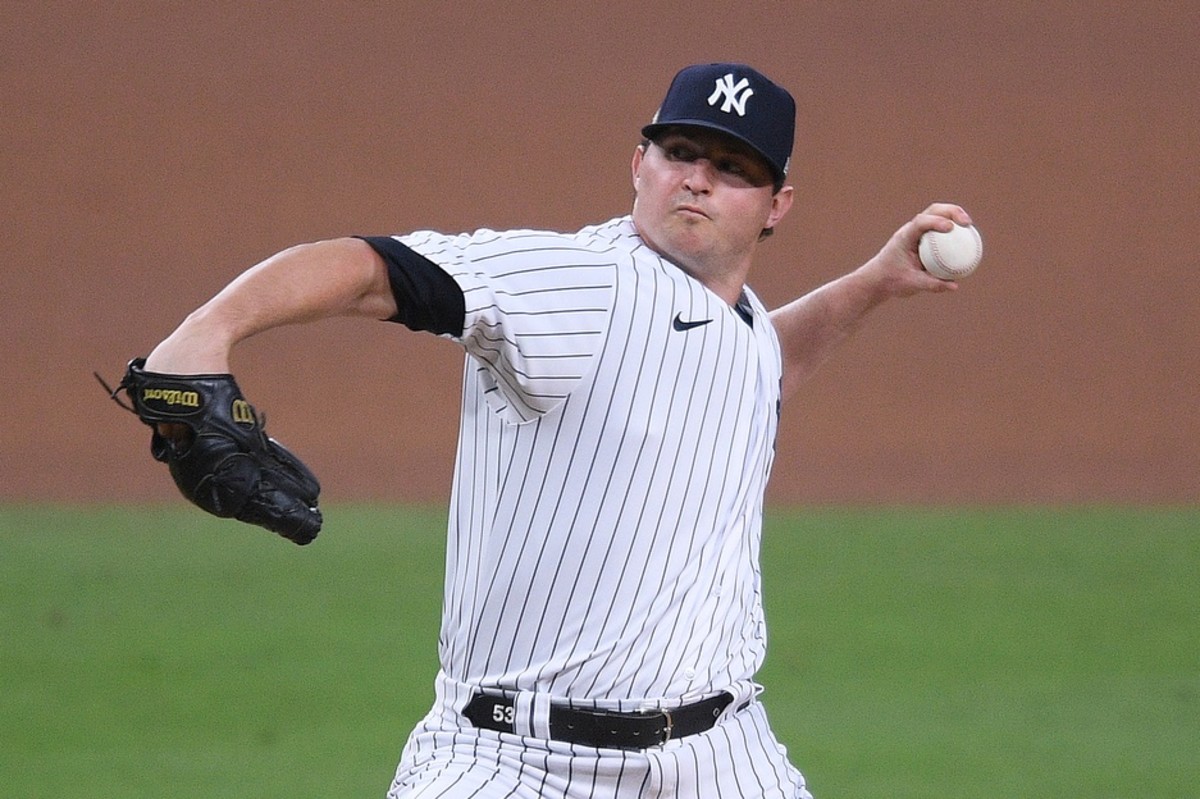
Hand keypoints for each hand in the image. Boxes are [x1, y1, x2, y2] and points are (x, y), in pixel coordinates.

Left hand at [857, 203, 973, 297]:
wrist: (878, 280)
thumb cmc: (891, 281)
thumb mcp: (910, 285)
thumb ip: (931, 285)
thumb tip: (955, 286)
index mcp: (904, 237)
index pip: (920, 222)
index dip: (936, 221)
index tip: (951, 228)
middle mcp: (911, 230)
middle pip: (933, 211)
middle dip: (952, 211)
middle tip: (967, 222)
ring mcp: (917, 233)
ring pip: (938, 216)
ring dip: (955, 216)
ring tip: (970, 226)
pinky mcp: (923, 239)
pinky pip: (940, 231)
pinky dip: (953, 232)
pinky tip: (967, 240)